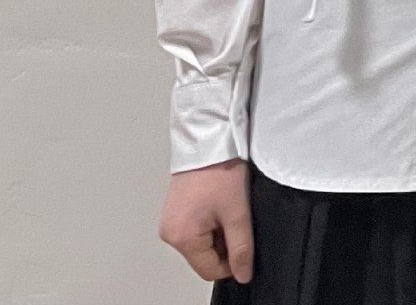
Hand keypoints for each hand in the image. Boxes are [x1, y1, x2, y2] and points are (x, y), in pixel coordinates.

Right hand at [158, 160, 252, 283]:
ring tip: (227, 207)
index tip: (245, 244)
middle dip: (225, 244)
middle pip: (204, 257)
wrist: (210, 142)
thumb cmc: (220, 171)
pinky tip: (219, 204)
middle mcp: (170, 232)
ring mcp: (170, 221)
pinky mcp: (174, 211)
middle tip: (236, 218)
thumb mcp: (238, 213)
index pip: (209, 270)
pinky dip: (210, 223)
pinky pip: (195, 229)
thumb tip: (243, 273)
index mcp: (181, 237)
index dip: (233, 263)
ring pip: (201, 243)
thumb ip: (242, 247)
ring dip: (218, 232)